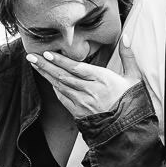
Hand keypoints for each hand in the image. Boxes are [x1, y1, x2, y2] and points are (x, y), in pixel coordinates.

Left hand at [27, 45, 141, 118]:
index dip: (60, 60)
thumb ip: (128, 56)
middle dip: (45, 65)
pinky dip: (55, 89)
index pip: (76, 68)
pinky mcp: (79, 113)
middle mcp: (90, 91)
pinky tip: (49, 81)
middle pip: (63, 76)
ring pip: (60, 86)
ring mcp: (83, 103)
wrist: (129, 129)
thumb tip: (125, 37)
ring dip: (46, 75)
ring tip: (35, 65)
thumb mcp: (134, 77)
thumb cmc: (132, 102)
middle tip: (31, 56)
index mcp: (102, 79)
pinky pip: (63, 98)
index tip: (47, 53)